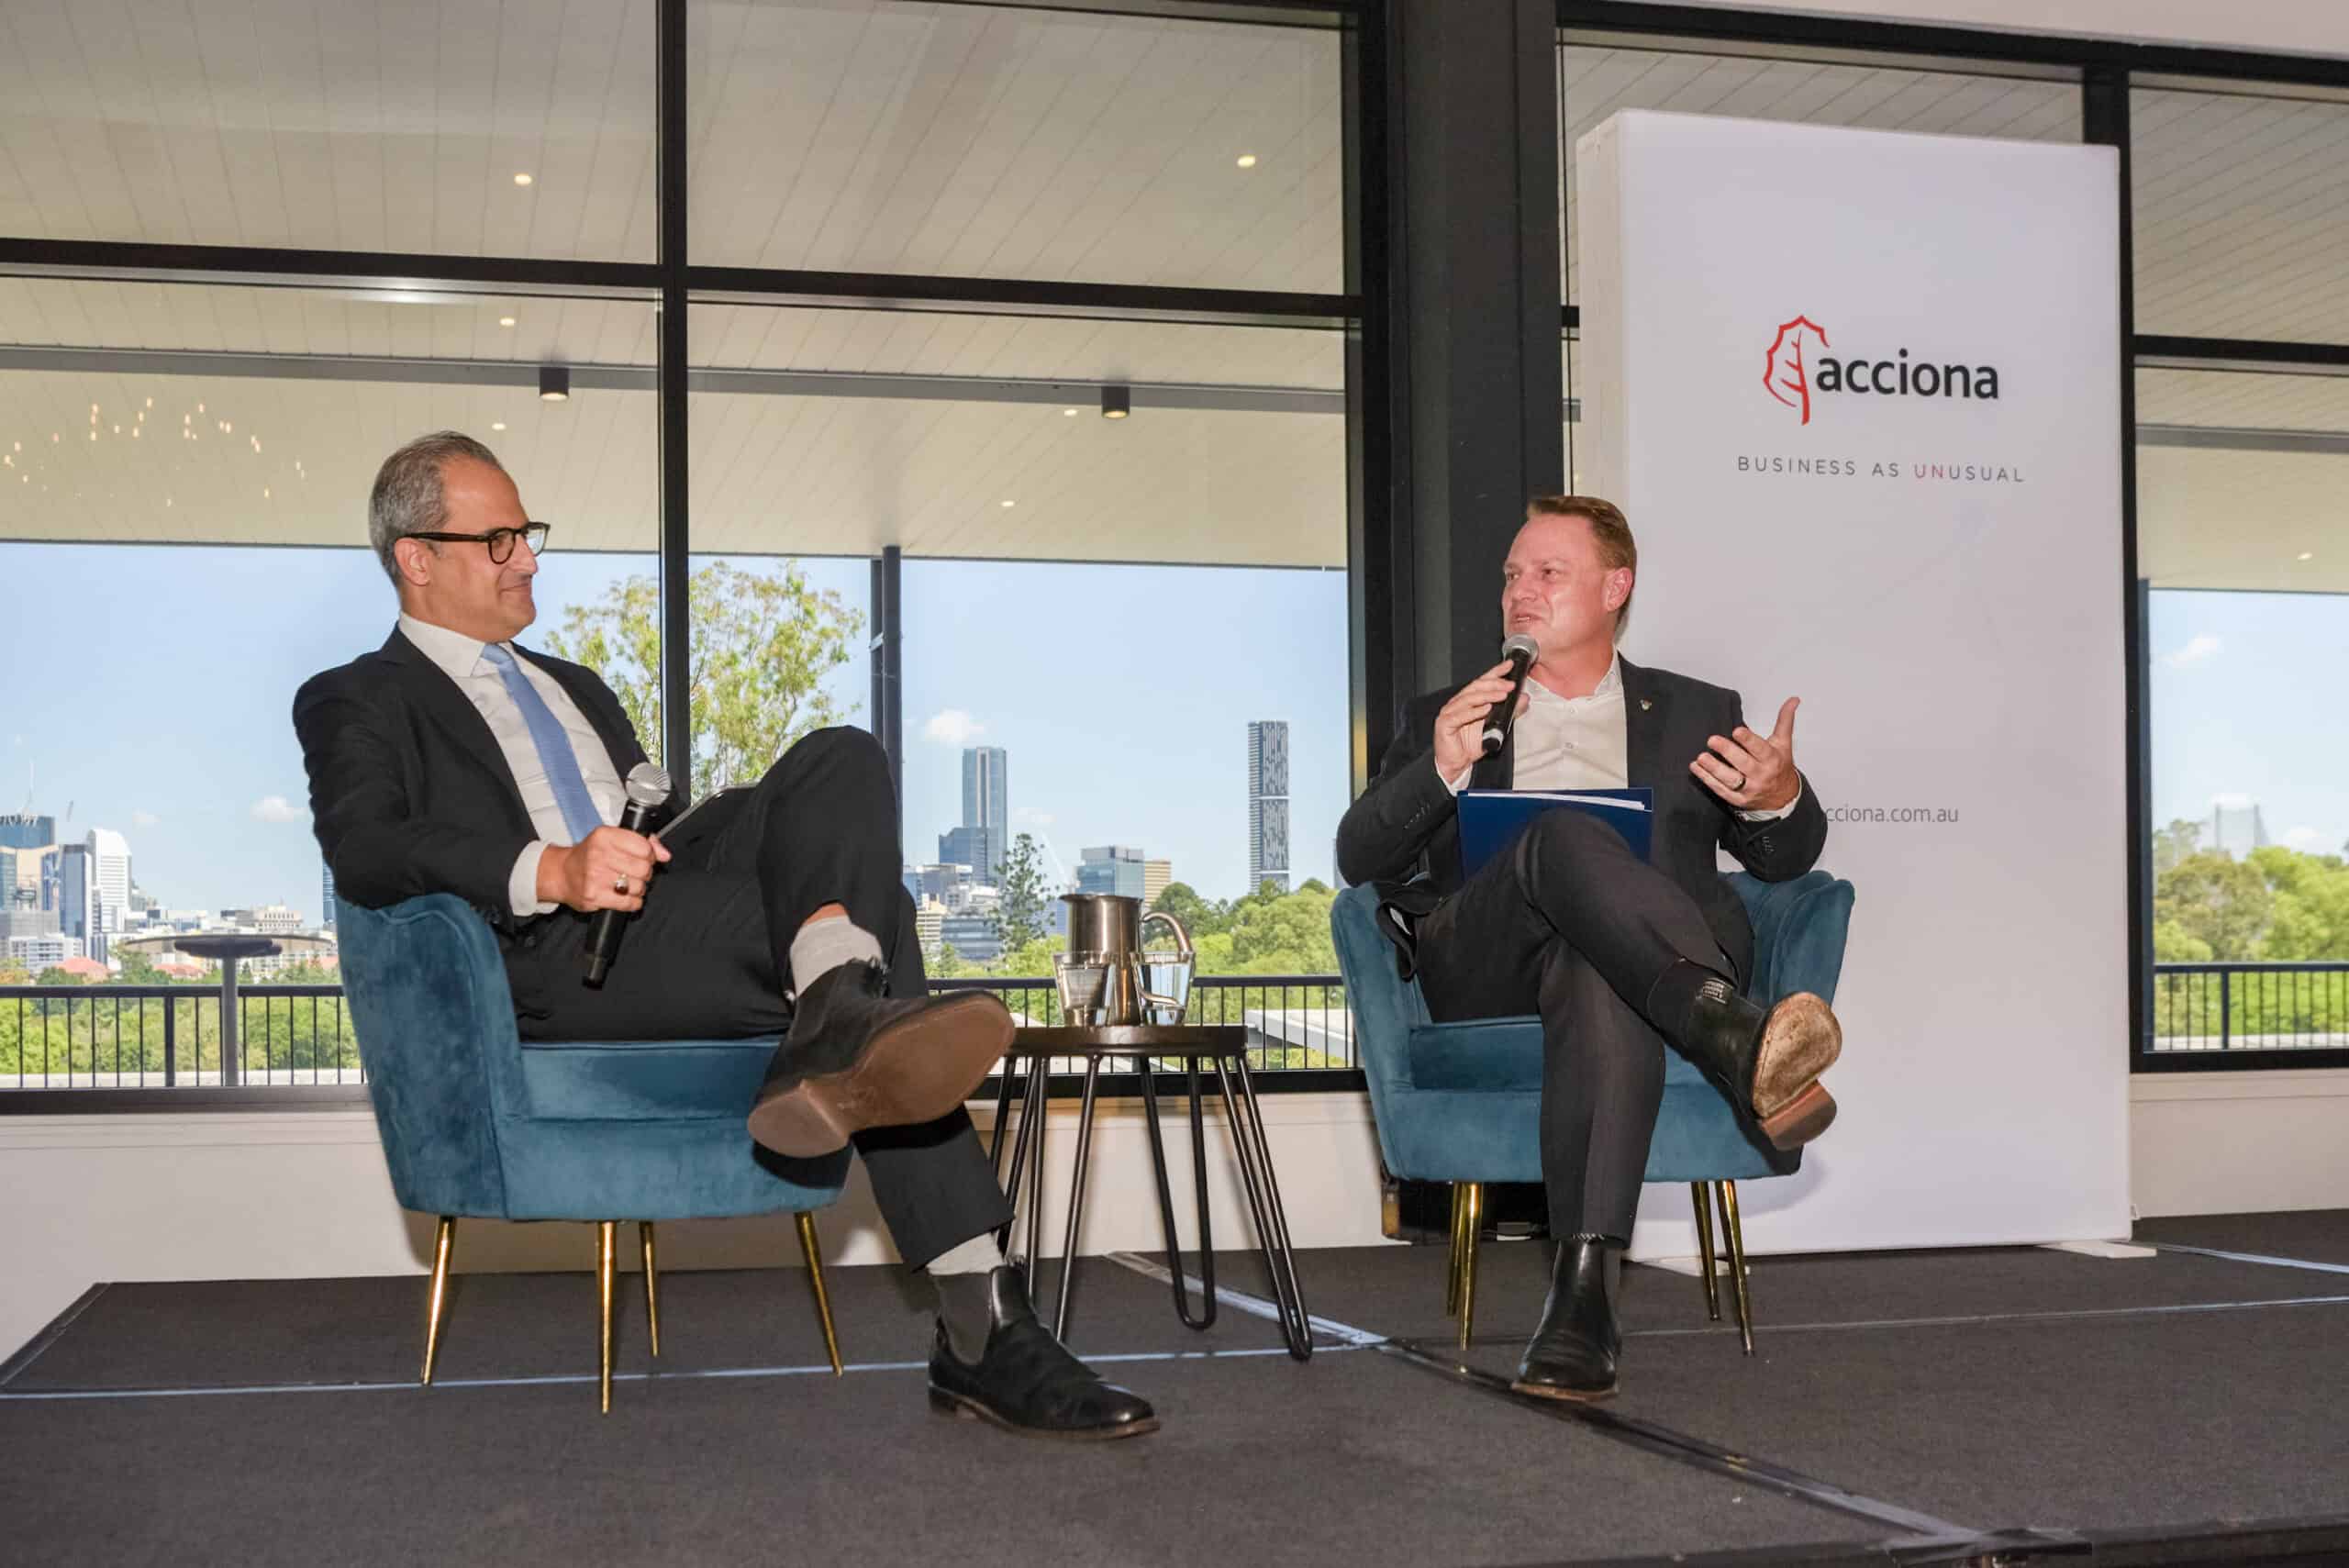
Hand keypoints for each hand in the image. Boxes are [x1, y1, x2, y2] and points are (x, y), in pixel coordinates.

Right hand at [540, 826, 672, 913]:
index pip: (644, 847)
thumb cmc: (589, 855)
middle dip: (644, 873)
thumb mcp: (612, 839)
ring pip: (638, 887)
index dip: (649, 855)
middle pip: (643, 868)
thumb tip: (665, 855)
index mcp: (605, 836)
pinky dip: (633, 902)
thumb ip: (643, 842)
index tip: (644, 857)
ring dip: (638, 888)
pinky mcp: (594, 897)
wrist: (561, 873)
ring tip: (626, 884)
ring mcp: (595, 877)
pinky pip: (629, 903)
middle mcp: (599, 855)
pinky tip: (625, 896)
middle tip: (634, 872)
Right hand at [1432, 660, 1529, 781]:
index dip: (1496, 672)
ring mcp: (1449, 712)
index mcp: (1468, 701)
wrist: (1455, 764)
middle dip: (1494, 684)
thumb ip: (1509, 712)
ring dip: (1487, 695)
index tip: (1509, 666)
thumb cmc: (1469, 745)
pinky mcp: (1445, 724)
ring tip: (1502, 695)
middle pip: (1476, 687)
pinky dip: (1474, 712)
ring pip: (1469, 699)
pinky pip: (1460, 716)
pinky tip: (1486, 709)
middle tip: (1510, 684)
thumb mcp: (1495, 727)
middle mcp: (1458, 703)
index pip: (1483, 682)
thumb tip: (1524, 700)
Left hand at [1690, 697, 1800, 811]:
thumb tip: (1793, 700)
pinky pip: (1720, 790)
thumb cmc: (1779, 766)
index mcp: (1772, 760)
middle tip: (1712, 740)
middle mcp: (1761, 775)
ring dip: (1713, 768)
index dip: (1749, 740)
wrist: (1782, 797)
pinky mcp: (1738, 800)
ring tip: (1701, 757)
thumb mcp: (1784, 743)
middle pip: (1743, 764)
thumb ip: (1785, 720)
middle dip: (1727, 751)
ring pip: (1730, 779)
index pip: (1761, 749)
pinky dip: (1707, 779)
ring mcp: (1749, 789)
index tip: (1737, 731)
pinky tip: (1696, 768)